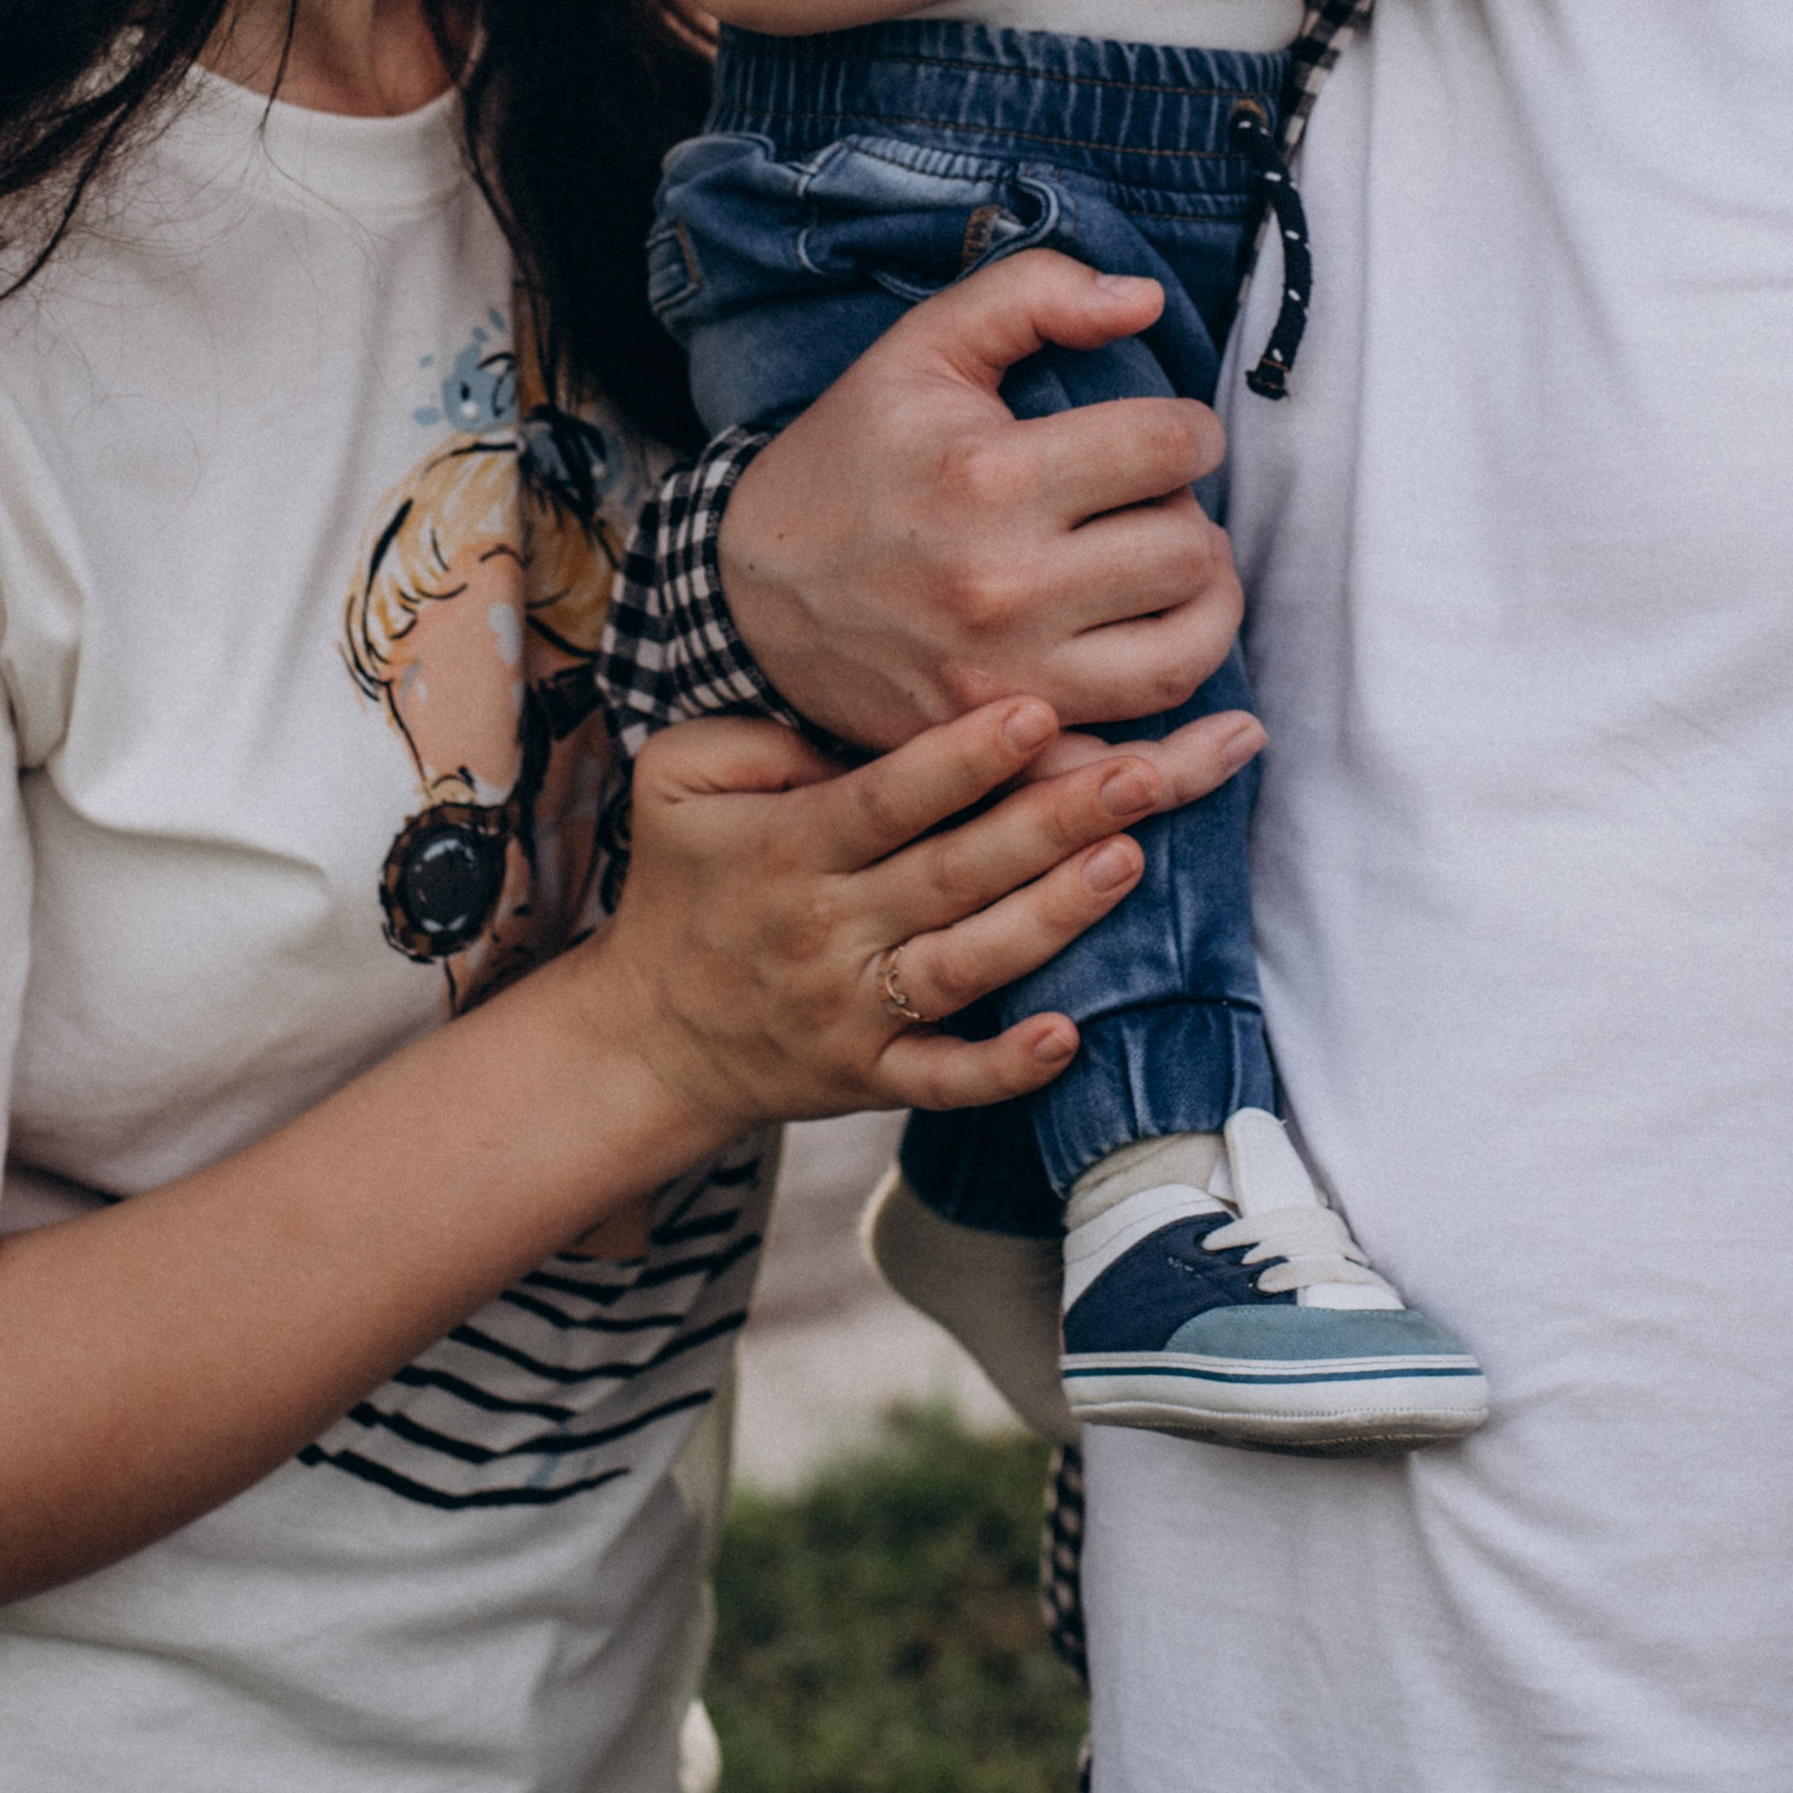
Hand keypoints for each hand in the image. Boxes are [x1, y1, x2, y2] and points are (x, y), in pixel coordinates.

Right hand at [589, 693, 1265, 1138]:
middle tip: (1146, 772)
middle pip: (954, 871)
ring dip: (1052, 917)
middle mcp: (828, 930)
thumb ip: (753, 737)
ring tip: (1129, 861)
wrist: (646, 1038)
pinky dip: (1004, 1068)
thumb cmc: (681, 887)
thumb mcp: (674, 780)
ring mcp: (854, 1012)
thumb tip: (845, 731)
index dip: (962, 758)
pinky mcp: (871, 1078)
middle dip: (1054, 819)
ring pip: (967, 965)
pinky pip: (944, 1080)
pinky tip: (1069, 1037)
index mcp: (788, 849)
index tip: (1038, 712)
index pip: (887, 798)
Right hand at [720, 251, 1243, 744]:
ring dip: (1204, 609)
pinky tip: (1175, 674)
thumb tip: (1145, 300)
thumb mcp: (923, 348)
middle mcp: (1002, 582)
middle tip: (1159, 510)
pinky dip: (1173, 719)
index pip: (1169, 447)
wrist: (750, 591)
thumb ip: (1034, 293)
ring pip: (1184, 654)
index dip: (1193, 433)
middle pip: (1187, 552)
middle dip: (1192, 519)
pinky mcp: (997, 737)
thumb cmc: (852, 457)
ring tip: (1176, 580)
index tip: (1173, 441)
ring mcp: (1003, 675)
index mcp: (988, 475)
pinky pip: (1129, 745)